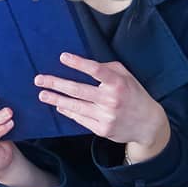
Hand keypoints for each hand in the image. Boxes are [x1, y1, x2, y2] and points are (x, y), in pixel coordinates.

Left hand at [35, 52, 172, 163]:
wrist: (148, 124)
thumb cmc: (134, 94)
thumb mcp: (126, 76)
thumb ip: (107, 69)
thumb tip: (83, 66)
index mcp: (118, 83)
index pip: (96, 71)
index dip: (79, 63)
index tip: (63, 57)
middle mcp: (111, 100)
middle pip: (78, 90)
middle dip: (56, 84)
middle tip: (39, 79)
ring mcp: (106, 116)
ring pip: (75, 106)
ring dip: (56, 99)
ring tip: (42, 94)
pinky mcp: (102, 129)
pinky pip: (80, 118)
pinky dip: (68, 111)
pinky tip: (59, 105)